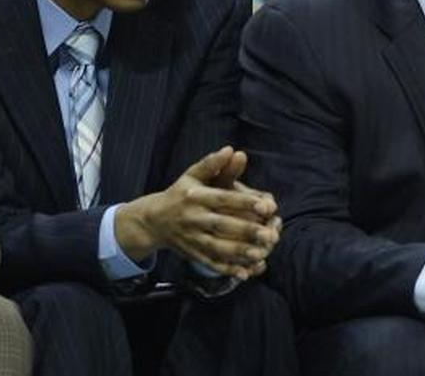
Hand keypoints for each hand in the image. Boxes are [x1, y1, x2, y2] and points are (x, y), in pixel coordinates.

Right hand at [116, 146, 280, 279]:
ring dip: (239, 254)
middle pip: (222, 225)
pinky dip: (227, 270)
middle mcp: (194, 218)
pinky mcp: (193, 254)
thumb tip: (232, 149)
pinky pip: (211, 264)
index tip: (266, 205)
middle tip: (270, 235)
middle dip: (246, 231)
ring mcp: (193, 238)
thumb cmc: (180, 194)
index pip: (222, 199)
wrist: (154, 220)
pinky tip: (245, 274)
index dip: (244, 202)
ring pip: (217, 248)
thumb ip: (212, 164)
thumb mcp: (192, 175)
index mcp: (196, 197)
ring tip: (261, 254)